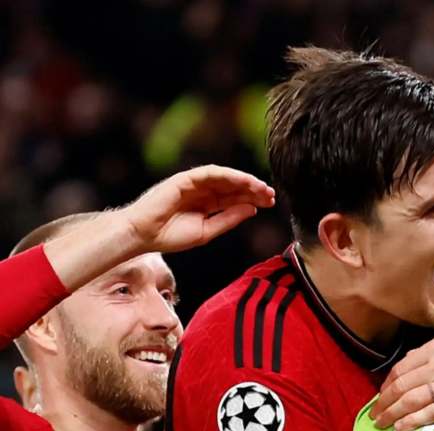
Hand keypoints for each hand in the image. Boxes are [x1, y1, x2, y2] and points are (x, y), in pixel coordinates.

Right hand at [119, 165, 275, 253]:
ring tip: (262, 188)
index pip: (234, 199)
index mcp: (207, 205)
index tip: (270, 203)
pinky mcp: (184, 179)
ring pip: (224, 178)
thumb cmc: (170, 236)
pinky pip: (210, 173)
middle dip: (253, 189)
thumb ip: (228, 219)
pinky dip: (228, 175)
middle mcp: (202, 192)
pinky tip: (244, 180)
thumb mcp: (207, 230)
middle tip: (272, 195)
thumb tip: (252, 209)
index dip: (252, 199)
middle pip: (232, 187)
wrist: (143, 235)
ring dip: (244, 181)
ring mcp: (193, 184)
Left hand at [371, 331, 433, 430]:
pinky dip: (414, 420)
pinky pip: (433, 412)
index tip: (379, 397)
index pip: (401, 369)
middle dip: (383, 403)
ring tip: (381, 424)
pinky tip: (402, 427)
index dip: (385, 386)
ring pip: (413, 400)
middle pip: (402, 386)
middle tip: (373, 415)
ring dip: (393, 413)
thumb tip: (414, 365)